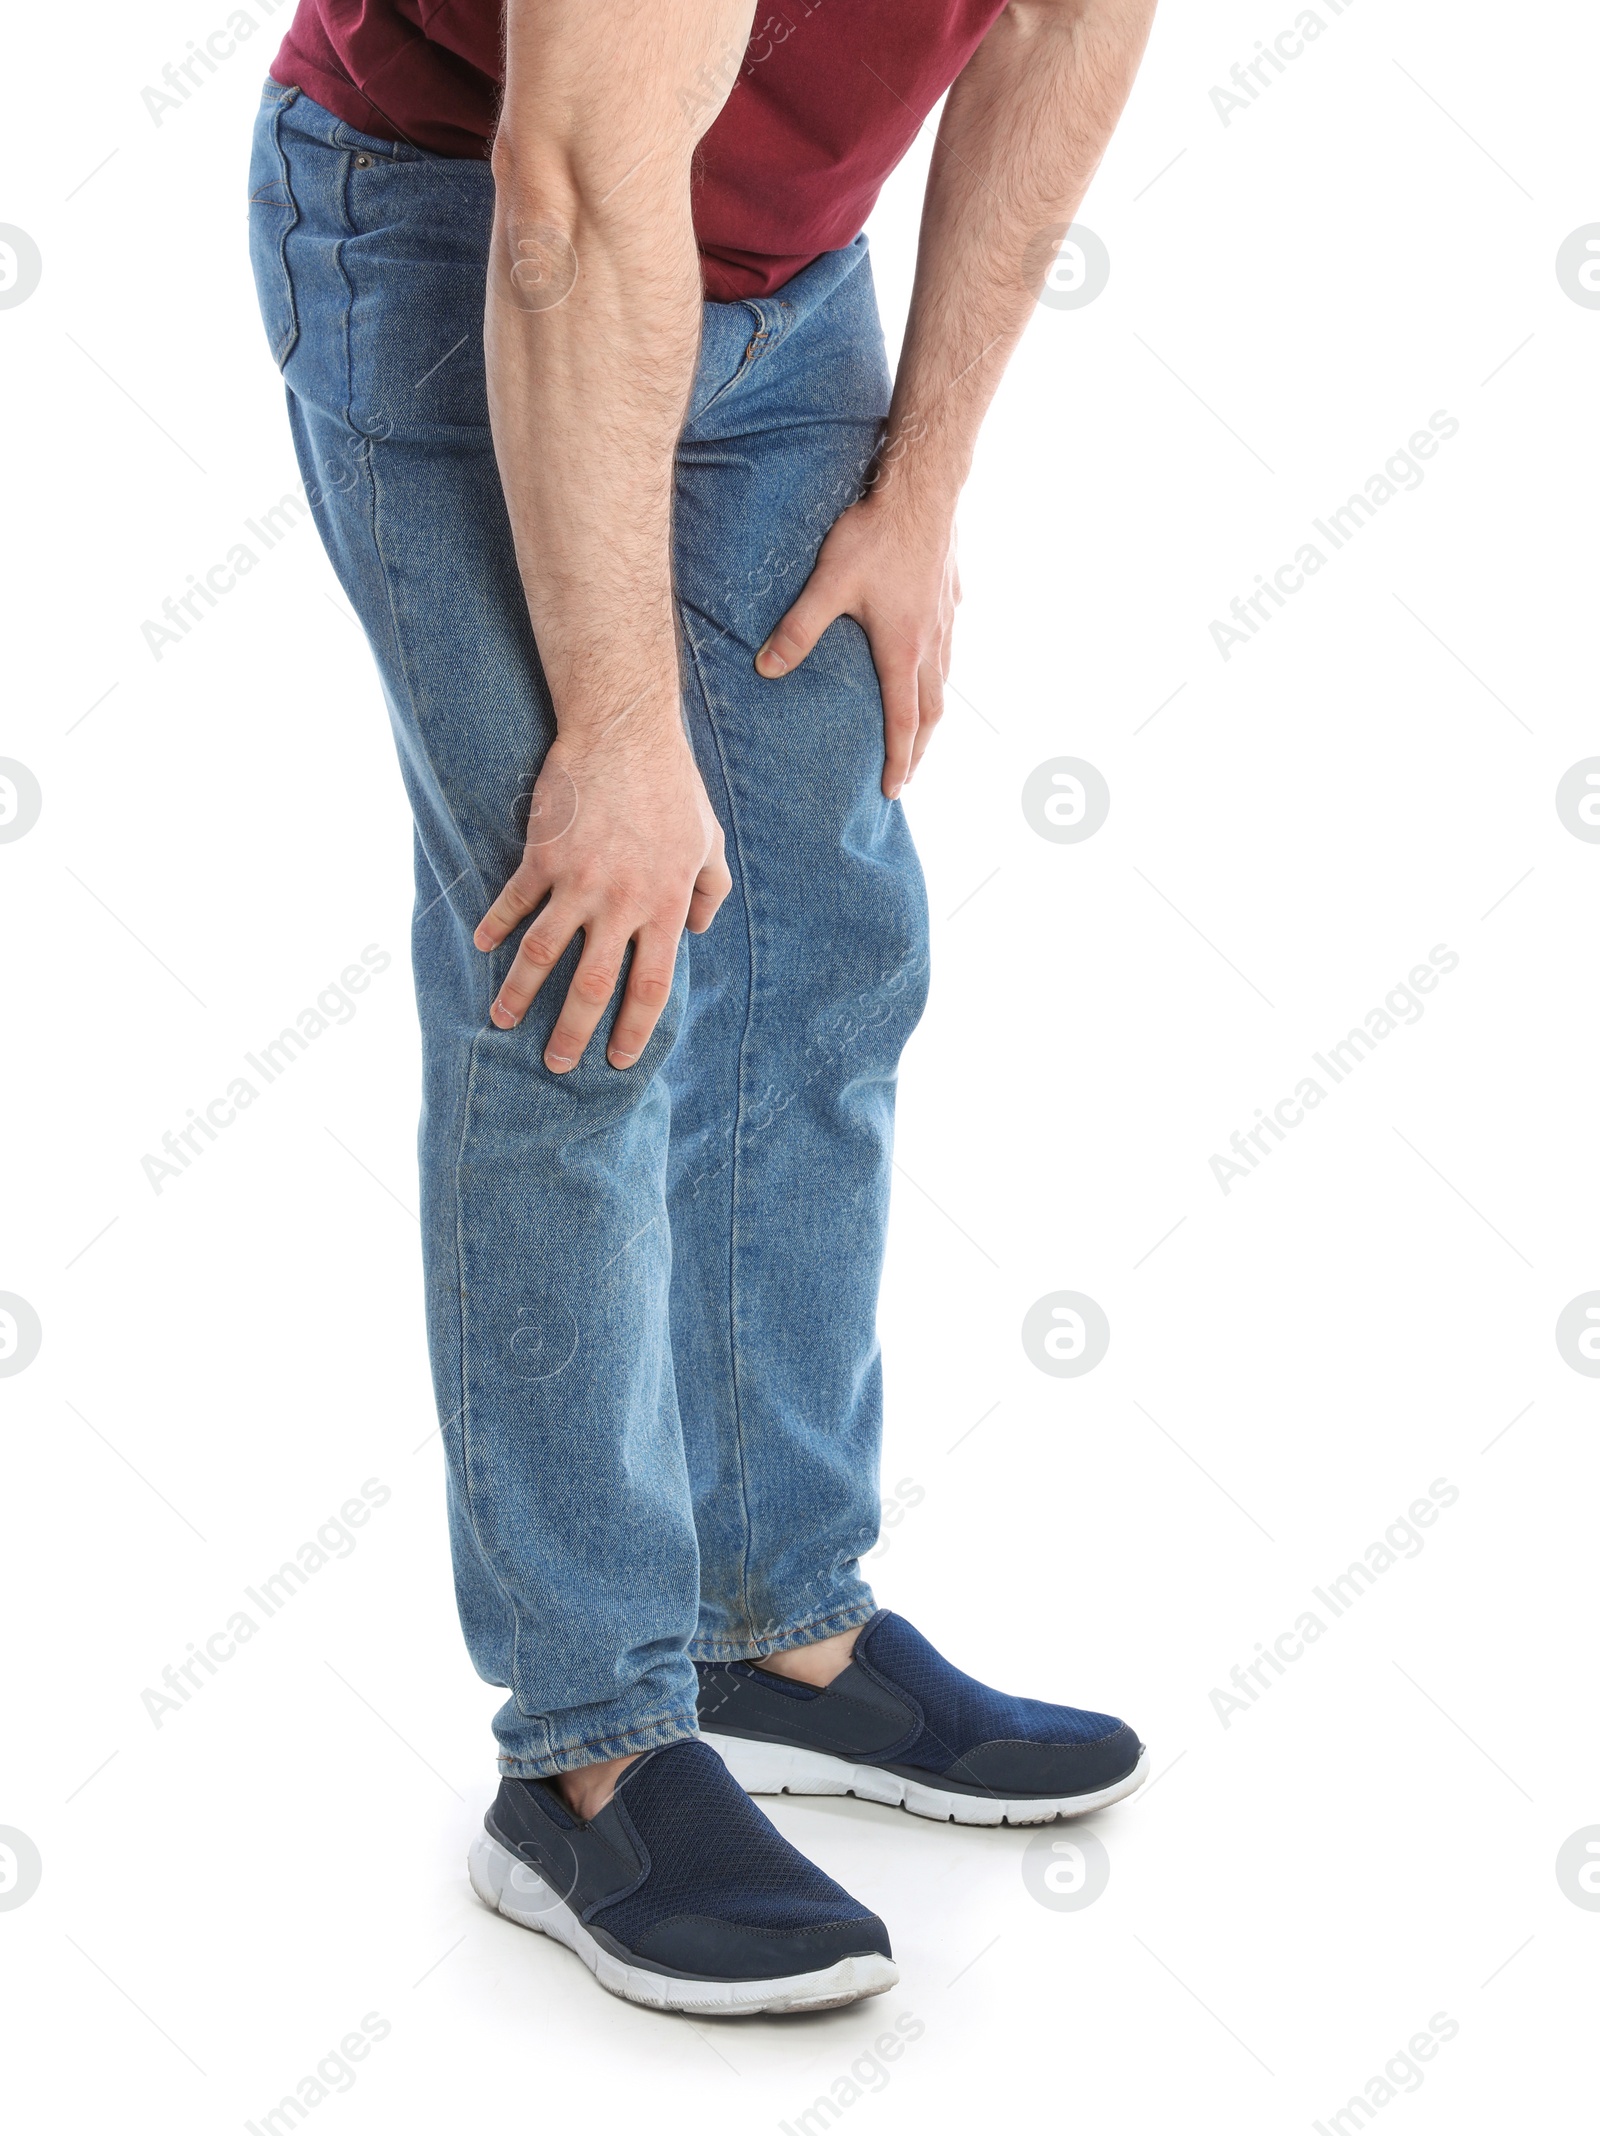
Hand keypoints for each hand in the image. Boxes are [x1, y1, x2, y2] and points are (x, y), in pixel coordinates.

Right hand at [473, 717, 730, 1071]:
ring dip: (519, 994)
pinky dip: (494, 928)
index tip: (618, 1058)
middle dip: (573, 1032)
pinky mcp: (543, 856)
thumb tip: (702, 930)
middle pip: (592, 985)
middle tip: (558, 1064)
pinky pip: (513, 902)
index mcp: (665, 906)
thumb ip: (711, 890)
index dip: (633, 1028)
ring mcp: (578, 881)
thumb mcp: (709, 841)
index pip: (649, 986)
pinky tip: (482, 948)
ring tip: (503, 1022)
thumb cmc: (672, 787)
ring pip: (542, 954)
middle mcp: (620, 903)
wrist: (624, 733)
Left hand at [754, 492, 959, 797]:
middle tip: (908, 775)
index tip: (893, 791)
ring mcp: (945, 620)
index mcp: (902, 651)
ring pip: (944, 681)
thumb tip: (766, 669)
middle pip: (932, 712)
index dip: (898, 761)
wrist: (922, 490)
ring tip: (919, 730)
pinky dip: (939, 671)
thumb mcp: (828, 584)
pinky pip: (949, 648)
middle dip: (919, 749)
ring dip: (931, 713)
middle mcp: (931, 644)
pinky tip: (930, 662)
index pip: (903, 723)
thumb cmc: (875, 536)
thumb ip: (798, 630)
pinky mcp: (950, 597)